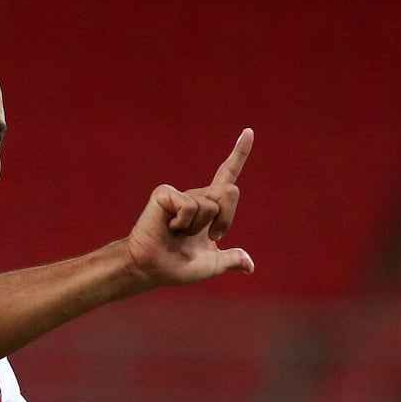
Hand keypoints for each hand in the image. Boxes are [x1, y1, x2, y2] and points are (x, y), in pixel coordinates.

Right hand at [125, 129, 255, 286]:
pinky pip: (190, 206)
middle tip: (210, 237)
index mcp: (209, 208)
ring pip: (210, 205)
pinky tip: (170, 228)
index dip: (239, 154)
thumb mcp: (211, 266)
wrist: (151, 269)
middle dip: (226, 219)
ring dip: (198, 228)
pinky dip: (184, 223)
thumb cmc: (176, 267)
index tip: (249, 131)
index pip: (228, 176)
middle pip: (230, 192)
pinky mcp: (165, 194)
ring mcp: (180, 193)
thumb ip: (231, 260)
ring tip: (179, 234)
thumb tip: (249, 266)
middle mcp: (197, 196)